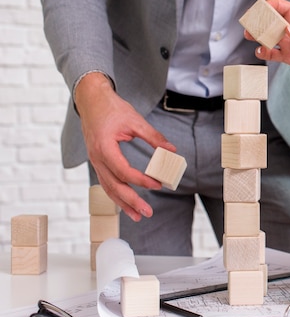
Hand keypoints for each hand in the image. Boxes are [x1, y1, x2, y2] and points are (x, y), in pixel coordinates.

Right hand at [74, 73, 176, 220]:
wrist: (91, 100)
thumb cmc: (111, 108)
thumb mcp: (135, 120)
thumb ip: (153, 137)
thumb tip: (171, 149)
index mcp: (104, 147)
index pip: (123, 171)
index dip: (141, 180)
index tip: (157, 184)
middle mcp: (97, 158)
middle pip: (114, 186)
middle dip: (131, 201)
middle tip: (147, 212)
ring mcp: (95, 161)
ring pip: (108, 188)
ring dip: (123, 203)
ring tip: (137, 215)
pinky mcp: (97, 162)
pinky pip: (106, 182)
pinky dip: (116, 195)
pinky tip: (126, 204)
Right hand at [244, 0, 289, 76]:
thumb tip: (289, 31)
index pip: (277, 5)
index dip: (267, 5)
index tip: (263, 10)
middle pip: (268, 20)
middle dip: (258, 21)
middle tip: (252, 25)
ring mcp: (289, 41)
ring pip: (267, 37)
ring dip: (257, 36)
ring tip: (252, 36)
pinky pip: (272, 54)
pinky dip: (264, 52)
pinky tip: (261, 51)